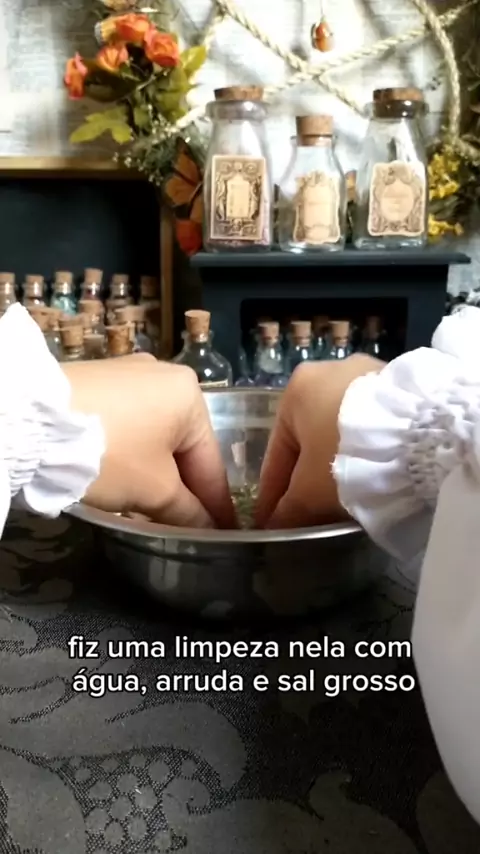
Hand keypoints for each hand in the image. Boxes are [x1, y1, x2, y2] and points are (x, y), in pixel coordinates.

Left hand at [62, 354, 234, 528]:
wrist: (33, 420)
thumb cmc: (110, 452)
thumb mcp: (154, 490)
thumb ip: (188, 512)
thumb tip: (209, 527)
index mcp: (191, 396)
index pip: (211, 462)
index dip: (217, 505)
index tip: (225, 531)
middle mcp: (164, 376)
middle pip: (181, 447)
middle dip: (182, 489)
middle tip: (186, 526)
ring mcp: (128, 375)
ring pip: (152, 437)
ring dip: (154, 475)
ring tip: (151, 511)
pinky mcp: (96, 382)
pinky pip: (127, 426)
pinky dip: (130, 455)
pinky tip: (122, 482)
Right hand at [255, 355, 383, 528]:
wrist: (416, 435)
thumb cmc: (346, 455)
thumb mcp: (310, 490)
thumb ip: (288, 509)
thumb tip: (275, 525)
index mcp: (296, 389)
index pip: (276, 453)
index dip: (272, 493)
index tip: (270, 519)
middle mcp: (327, 371)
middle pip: (309, 438)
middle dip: (306, 476)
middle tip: (306, 511)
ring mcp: (365, 373)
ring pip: (339, 430)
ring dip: (335, 461)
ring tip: (339, 495)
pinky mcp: (396, 384)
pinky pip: (369, 424)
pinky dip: (363, 449)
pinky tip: (367, 473)